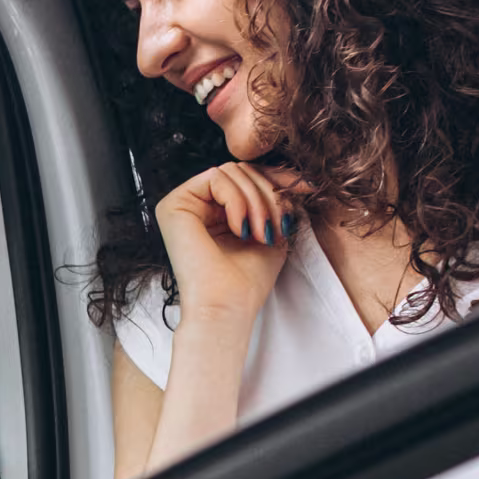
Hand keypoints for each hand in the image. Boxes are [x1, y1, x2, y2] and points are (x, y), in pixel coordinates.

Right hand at [155, 160, 310, 326]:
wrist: (228, 308)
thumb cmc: (248, 281)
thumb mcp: (273, 231)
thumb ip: (277, 202)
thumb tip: (298, 178)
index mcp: (217, 211)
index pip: (249, 176)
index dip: (277, 178)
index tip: (304, 190)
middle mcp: (197, 204)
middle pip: (242, 170)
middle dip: (269, 195)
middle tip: (278, 228)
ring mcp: (183, 203)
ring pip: (232, 171)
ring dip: (257, 201)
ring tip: (262, 234)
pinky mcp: (173, 204)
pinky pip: (215, 178)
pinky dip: (237, 200)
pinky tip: (241, 229)